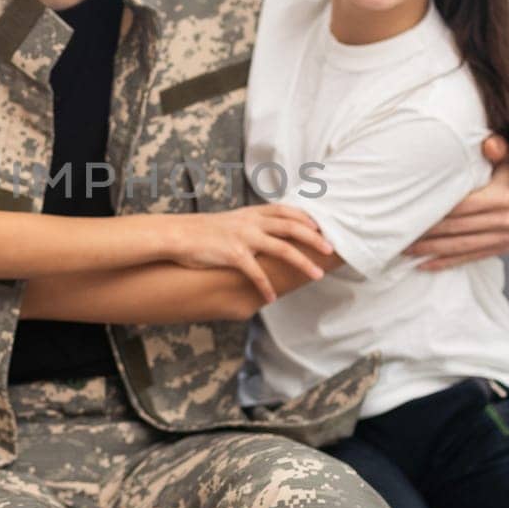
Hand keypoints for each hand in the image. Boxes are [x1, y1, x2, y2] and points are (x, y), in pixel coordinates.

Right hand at [171, 204, 332, 304]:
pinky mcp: (233, 254)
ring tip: (317, 275)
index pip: (286, 211)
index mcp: (252, 213)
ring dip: (303, 262)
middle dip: (314, 239)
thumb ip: (251, 224)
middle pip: (292, 227)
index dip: (306, 218)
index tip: (322, 227)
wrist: (177, 235)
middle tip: (331, 250)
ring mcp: (244, 237)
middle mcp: (251, 222)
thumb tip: (267, 234)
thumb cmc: (202, 231)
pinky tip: (272, 297)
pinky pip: (256, 273)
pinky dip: (266, 286)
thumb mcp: (231, 221)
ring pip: (282, 249)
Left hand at [405, 135, 508, 270]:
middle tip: (402, 235)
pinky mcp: (504, 247)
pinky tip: (425, 264)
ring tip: (407, 250)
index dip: (437, 211)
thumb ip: (498, 146)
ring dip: (433, 250)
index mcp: (507, 194)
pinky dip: (447, 262)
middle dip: (429, 233)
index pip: (463, 206)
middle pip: (460, 228)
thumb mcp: (508, 150)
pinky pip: (472, 257)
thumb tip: (489, 145)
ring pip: (462, 246)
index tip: (412, 214)